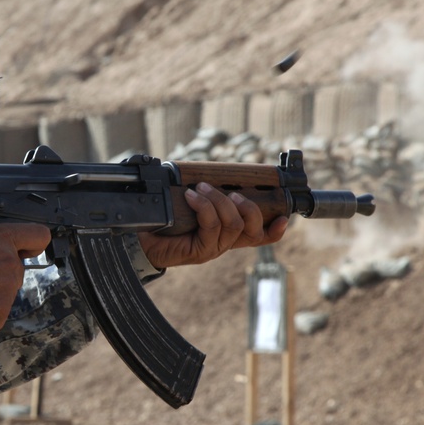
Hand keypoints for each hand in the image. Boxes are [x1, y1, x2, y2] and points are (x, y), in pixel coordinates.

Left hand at [137, 183, 287, 268]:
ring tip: (202, 188)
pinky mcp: (199, 252)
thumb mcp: (189, 204)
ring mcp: (212, 249)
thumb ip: (205, 194)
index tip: (283, 217)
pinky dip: (203, 206)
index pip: (259, 236)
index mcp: (226, 234)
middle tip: (232, 192)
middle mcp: (223, 244)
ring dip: (219, 201)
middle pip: (252, 229)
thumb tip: (211, 173)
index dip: (275, 229)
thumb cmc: (164, 220)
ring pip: (232, 225)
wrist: (140, 241)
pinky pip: (211, 226)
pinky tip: (191, 197)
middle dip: (248, 206)